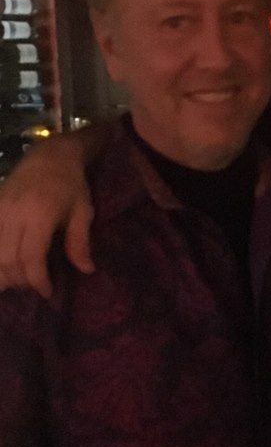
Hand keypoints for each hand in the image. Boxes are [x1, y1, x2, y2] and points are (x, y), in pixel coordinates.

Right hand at [0, 133, 96, 298]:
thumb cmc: (71, 183)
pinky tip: (5, 266)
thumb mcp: (82, 211)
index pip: (31, 257)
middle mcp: (14, 214)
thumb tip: (86, 270)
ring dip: (3, 272)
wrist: (50, 154)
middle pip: (8, 259)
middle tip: (34, 287)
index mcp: (40, 215)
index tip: (47, 292)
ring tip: (19, 281)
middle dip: (20, 280)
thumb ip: (80, 242)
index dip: (37, 280)